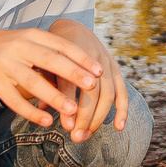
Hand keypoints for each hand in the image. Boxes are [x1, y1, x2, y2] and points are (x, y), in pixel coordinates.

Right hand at [0, 28, 103, 129]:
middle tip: (93, 86)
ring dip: (53, 97)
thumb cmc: (13, 50)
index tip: (99, 70)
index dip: (80, 57)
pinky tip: (47, 121)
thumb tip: (87, 70)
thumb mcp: (31, 43)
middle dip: (72, 73)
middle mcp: (18, 47)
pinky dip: (31, 111)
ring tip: (72, 110)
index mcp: (32, 35)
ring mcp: (4, 64)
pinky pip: (14, 100)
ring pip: (32, 82)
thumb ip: (54, 53)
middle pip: (49, 60)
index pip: (61, 45)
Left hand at [50, 19, 128, 141]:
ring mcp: (105, 63)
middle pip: (92, 91)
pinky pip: (122, 91)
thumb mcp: (45, 65)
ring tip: (86, 135)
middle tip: (76, 137)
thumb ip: (45, 82)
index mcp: (69, 55)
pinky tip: (119, 127)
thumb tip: (42, 107)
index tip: (66, 126)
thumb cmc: (53, 53)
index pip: (71, 82)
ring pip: (107, 93)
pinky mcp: (115, 69)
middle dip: (85, 116)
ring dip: (99, 118)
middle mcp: (90, 59)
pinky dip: (122, 110)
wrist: (72, 29)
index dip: (70, 105)